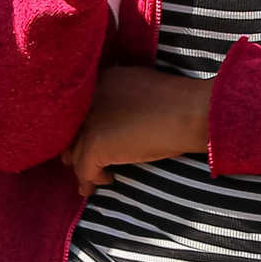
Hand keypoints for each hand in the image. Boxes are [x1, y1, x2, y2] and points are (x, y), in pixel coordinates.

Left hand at [64, 66, 209, 190]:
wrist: (189, 112)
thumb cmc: (178, 101)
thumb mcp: (141, 86)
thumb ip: (122, 95)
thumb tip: (118, 116)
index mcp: (101, 80)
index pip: (79, 108)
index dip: (82, 125)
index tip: (88, 137)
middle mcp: (88, 99)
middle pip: (71, 130)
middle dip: (76, 146)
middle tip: (83, 159)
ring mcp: (89, 122)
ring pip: (74, 152)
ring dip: (82, 166)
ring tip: (92, 176)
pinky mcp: (95, 145)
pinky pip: (84, 170)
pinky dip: (93, 180)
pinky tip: (106, 181)